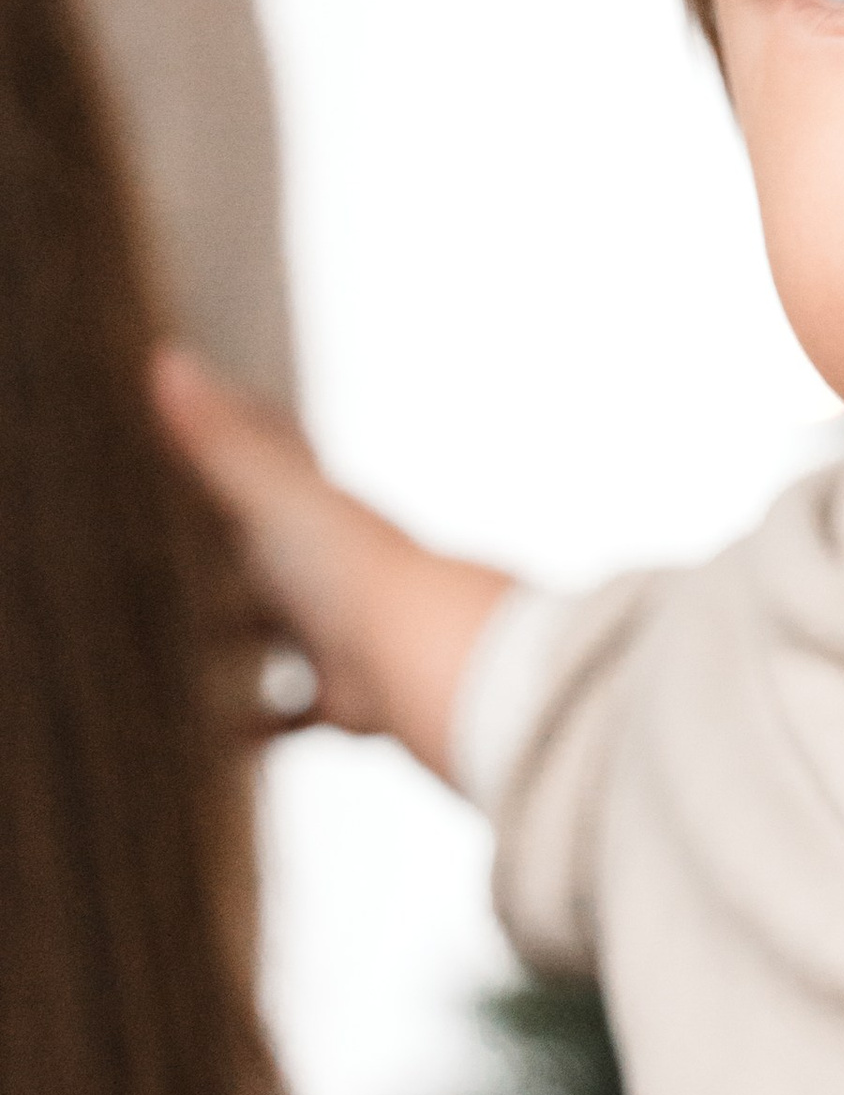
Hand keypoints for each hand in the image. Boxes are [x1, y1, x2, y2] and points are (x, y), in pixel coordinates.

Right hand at [154, 345, 507, 781]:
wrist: (423, 658)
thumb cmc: (348, 568)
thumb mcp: (271, 494)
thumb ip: (217, 438)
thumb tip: (168, 359)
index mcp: (316, 512)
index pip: (274, 457)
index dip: (243, 430)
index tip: (212, 405)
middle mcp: (330, 569)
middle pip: (272, 551)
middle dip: (231, 547)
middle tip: (176, 543)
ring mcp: (339, 633)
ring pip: (281, 634)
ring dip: (242, 638)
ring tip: (184, 643)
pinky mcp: (346, 697)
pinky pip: (294, 712)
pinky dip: (259, 724)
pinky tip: (217, 735)